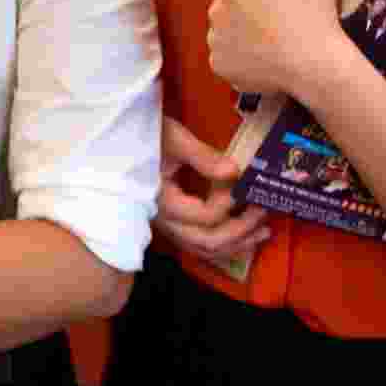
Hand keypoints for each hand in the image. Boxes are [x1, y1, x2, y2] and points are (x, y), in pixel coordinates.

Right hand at [156, 117, 269, 259]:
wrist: (122, 143)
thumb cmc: (146, 136)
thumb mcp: (174, 139)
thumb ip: (204, 157)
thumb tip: (234, 172)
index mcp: (164, 201)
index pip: (205, 215)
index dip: (229, 203)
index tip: (242, 184)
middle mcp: (166, 221)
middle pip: (208, 240)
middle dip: (240, 230)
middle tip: (263, 212)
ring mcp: (169, 226)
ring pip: (205, 249)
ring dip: (236, 244)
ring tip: (263, 232)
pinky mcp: (174, 225)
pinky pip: (199, 246)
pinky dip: (223, 247)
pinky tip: (243, 241)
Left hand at [208, 0, 342, 97]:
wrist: (313, 65)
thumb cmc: (313, 19)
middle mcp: (217, 11)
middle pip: (230, 4)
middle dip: (248, 8)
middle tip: (276, 16)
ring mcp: (217, 41)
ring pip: (228, 32)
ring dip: (244, 33)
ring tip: (273, 38)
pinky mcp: (221, 67)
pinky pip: (229, 58)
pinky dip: (243, 58)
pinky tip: (265, 55)